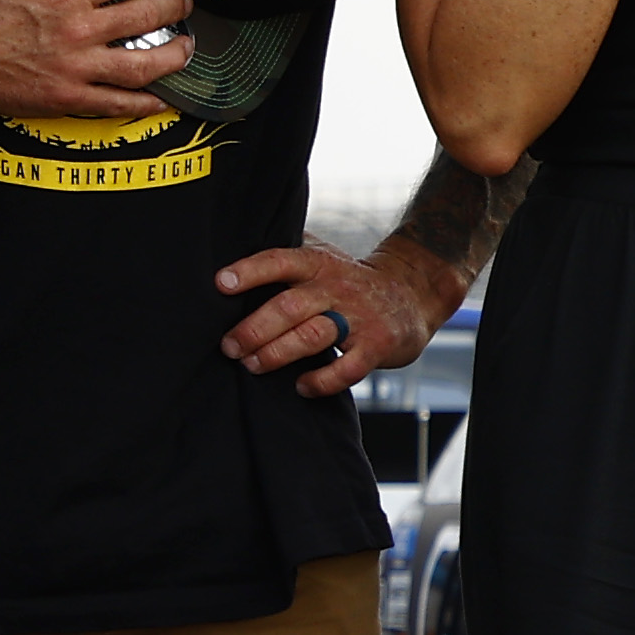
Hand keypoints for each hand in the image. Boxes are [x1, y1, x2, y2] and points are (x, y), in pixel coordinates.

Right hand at [0, 0, 197, 121]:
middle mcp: (81, 28)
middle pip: (151, 15)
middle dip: (176, 8)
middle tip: (184, 5)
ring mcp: (78, 66)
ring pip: (147, 64)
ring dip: (175, 56)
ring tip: (186, 49)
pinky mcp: (69, 97)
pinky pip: (118, 102)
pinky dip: (146, 102)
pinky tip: (162, 98)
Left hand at [216, 239, 442, 395]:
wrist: (414, 293)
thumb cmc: (352, 281)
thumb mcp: (324, 257)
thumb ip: (287, 254)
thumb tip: (235, 248)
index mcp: (319, 264)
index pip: (280, 261)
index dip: (250, 272)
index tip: (220, 284)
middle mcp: (337, 288)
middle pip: (289, 307)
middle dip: (254, 330)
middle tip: (229, 347)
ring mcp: (360, 318)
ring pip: (312, 337)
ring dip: (277, 354)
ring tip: (253, 365)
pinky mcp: (378, 346)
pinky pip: (347, 369)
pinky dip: (321, 382)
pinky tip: (302, 386)